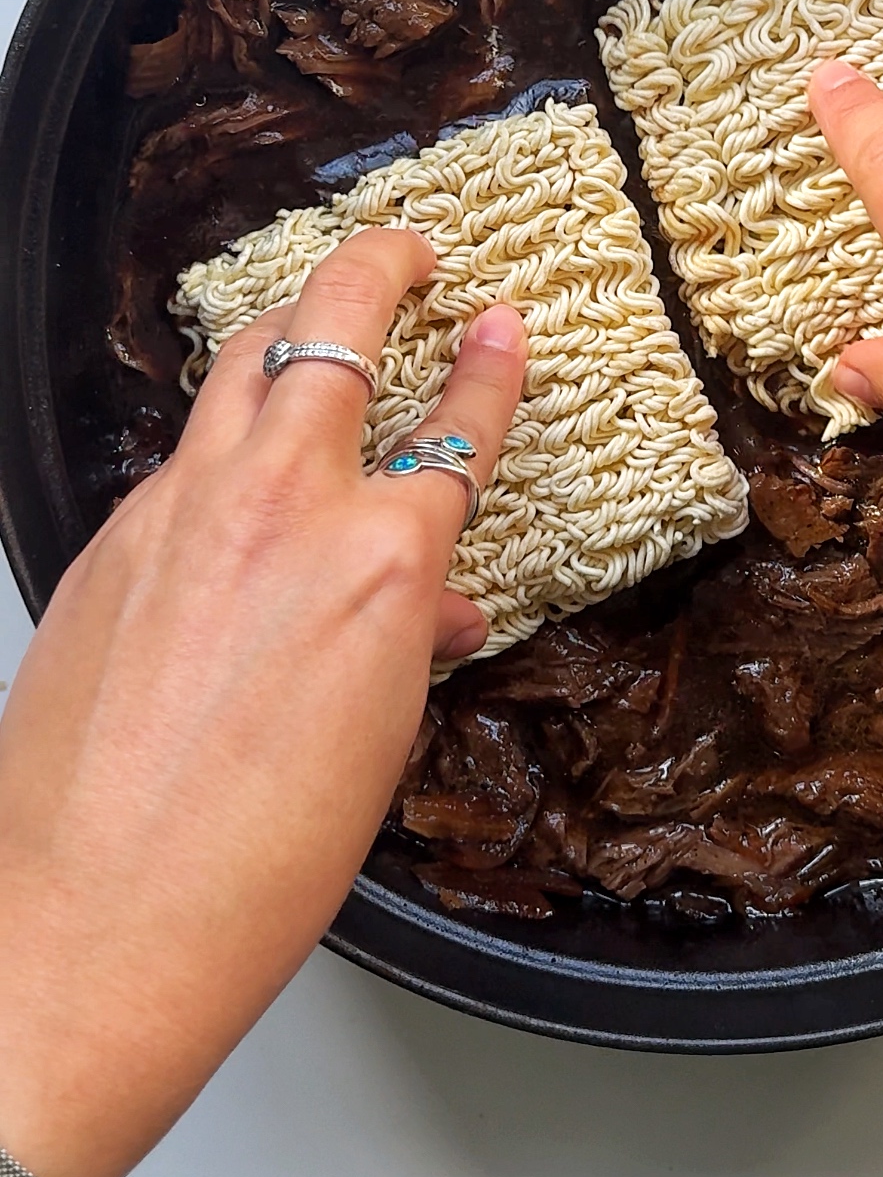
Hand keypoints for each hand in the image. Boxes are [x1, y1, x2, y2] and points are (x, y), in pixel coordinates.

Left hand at [0, 227, 525, 1176]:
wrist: (88, 925)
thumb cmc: (248, 870)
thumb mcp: (375, 744)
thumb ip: (402, 641)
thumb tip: (423, 609)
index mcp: (379, 565)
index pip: (458, 430)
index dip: (491, 368)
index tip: (499, 325)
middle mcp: (279, 510)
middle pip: (331, 329)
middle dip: (377, 268)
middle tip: (406, 250)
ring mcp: (181, 513)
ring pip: (241, 367)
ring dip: (291, 326)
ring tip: (317, 317)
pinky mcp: (110, 540)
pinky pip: (182, 455)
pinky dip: (223, 442)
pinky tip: (235, 476)